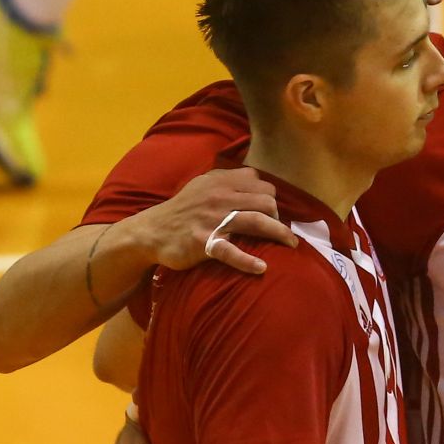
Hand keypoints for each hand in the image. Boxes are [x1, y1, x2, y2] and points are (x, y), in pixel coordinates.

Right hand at [125, 166, 298, 274]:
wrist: (151, 231)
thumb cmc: (183, 210)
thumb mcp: (203, 185)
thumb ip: (228, 179)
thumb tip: (255, 176)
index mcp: (221, 182)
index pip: (262, 184)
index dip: (271, 198)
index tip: (271, 213)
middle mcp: (219, 198)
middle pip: (266, 202)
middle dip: (278, 216)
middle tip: (278, 231)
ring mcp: (212, 220)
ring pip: (256, 221)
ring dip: (279, 234)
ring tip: (291, 245)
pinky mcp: (204, 243)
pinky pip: (230, 252)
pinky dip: (248, 261)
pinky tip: (262, 268)